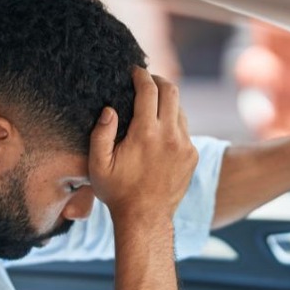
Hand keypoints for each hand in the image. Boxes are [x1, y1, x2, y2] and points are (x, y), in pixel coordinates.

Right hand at [89, 67, 197, 221]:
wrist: (145, 219)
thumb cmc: (117, 192)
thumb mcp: (98, 165)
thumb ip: (100, 133)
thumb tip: (109, 109)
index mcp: (146, 133)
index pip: (148, 90)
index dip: (141, 75)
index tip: (134, 71)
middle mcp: (170, 135)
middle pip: (171, 91)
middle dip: (158, 81)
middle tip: (146, 81)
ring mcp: (185, 145)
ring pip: (180, 109)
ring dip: (167, 102)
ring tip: (153, 105)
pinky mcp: (192, 155)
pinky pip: (184, 129)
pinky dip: (173, 123)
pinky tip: (161, 131)